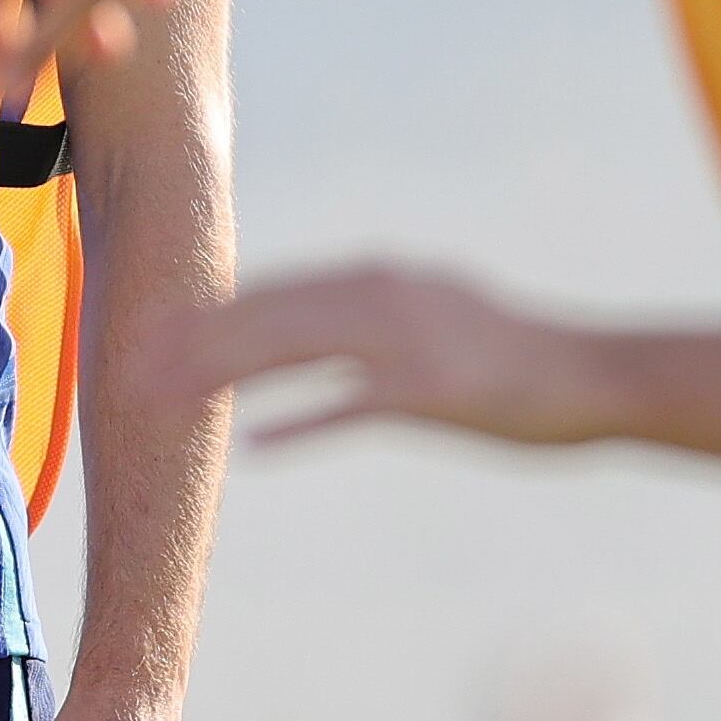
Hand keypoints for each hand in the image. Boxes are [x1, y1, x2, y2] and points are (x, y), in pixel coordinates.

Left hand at [146, 261, 619, 448]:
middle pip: (267, 314)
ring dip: (221, 373)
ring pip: (293, 350)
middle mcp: (382, 296)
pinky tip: (253, 441)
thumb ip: (367, 314)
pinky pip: (352, 405)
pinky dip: (302, 420)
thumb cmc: (509, 352)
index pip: (273, 291)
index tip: (148, 326)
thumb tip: (311, 321)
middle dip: (192, 338)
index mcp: (377, 278)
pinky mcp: (435, 391)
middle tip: (126, 362)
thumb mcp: (430, 312)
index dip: (207, 310)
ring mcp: (407, 340)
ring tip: (164, 399)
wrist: (594, 374)